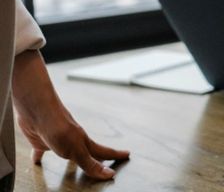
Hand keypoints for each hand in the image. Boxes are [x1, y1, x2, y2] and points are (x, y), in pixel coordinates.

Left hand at [12, 50, 129, 179]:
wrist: (36, 109)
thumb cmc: (57, 126)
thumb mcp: (76, 150)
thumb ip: (90, 163)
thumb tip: (109, 174)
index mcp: (84, 143)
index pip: (104, 151)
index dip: (116, 155)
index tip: (127, 154)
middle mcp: (74, 141)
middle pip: (89, 152)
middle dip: (98, 158)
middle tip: (106, 162)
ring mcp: (58, 140)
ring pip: (68, 152)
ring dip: (73, 160)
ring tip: (75, 166)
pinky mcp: (42, 140)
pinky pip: (42, 150)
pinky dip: (40, 156)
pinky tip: (37, 160)